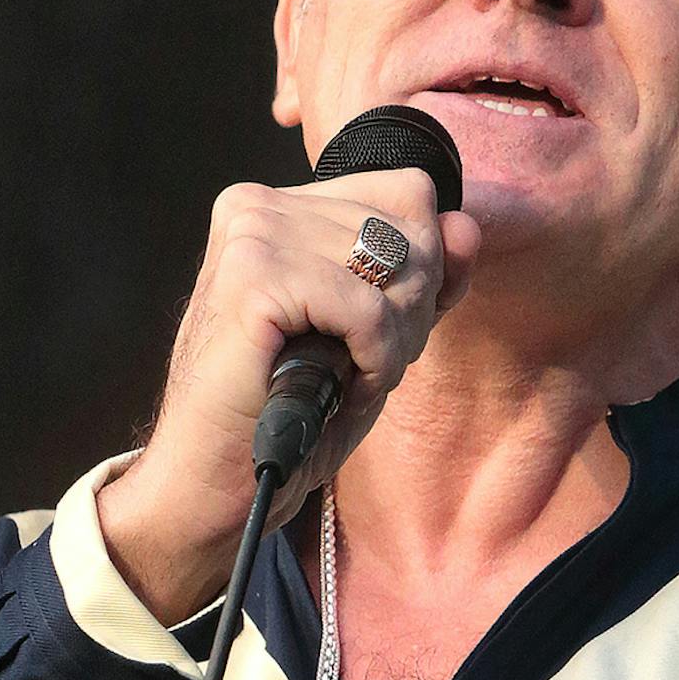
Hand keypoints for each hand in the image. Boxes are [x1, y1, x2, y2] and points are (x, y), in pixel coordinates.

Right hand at [97, 168, 482, 621]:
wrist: (211, 484)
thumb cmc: (290, 416)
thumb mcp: (377, 339)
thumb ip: (424, 278)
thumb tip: (466, 226)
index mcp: (283, 207)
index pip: (409, 195)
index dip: (420, 272)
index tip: (378, 336)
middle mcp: (260, 205)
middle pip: (411, 226)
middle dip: (410, 311)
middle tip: (359, 367)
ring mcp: (252, 234)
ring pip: (397, 263)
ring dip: (391, 342)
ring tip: (344, 378)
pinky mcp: (253, 279)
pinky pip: (368, 308)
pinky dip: (375, 359)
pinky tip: (338, 386)